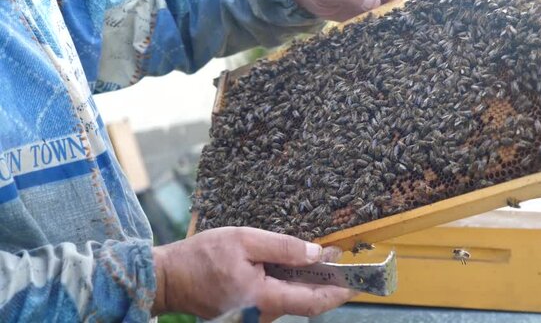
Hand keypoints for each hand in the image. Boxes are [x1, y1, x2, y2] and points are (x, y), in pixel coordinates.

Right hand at [151, 227, 353, 319]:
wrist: (168, 278)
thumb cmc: (202, 256)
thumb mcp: (244, 240)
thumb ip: (282, 247)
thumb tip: (316, 253)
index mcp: (263, 298)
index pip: (312, 301)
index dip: (338, 292)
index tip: (356, 281)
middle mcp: (261, 314)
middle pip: (303, 302)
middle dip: (325, 283)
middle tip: (338, 261)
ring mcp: (253, 316)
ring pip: (289, 300)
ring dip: (305, 281)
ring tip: (316, 258)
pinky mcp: (246, 313)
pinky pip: (274, 299)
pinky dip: (287, 284)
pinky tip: (287, 266)